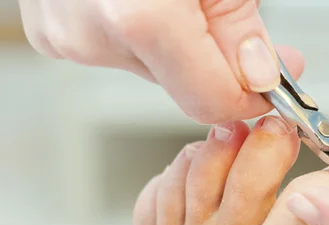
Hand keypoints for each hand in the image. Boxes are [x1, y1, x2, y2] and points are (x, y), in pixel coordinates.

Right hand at [19, 0, 303, 122]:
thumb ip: (238, 24)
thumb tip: (257, 76)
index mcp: (137, 16)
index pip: (211, 101)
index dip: (251, 98)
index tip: (273, 86)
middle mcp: (91, 34)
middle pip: (182, 85)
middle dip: (219, 63)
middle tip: (244, 30)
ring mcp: (64, 32)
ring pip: (153, 66)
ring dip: (182, 43)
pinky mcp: (52, 28)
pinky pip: (120, 46)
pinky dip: (146, 30)